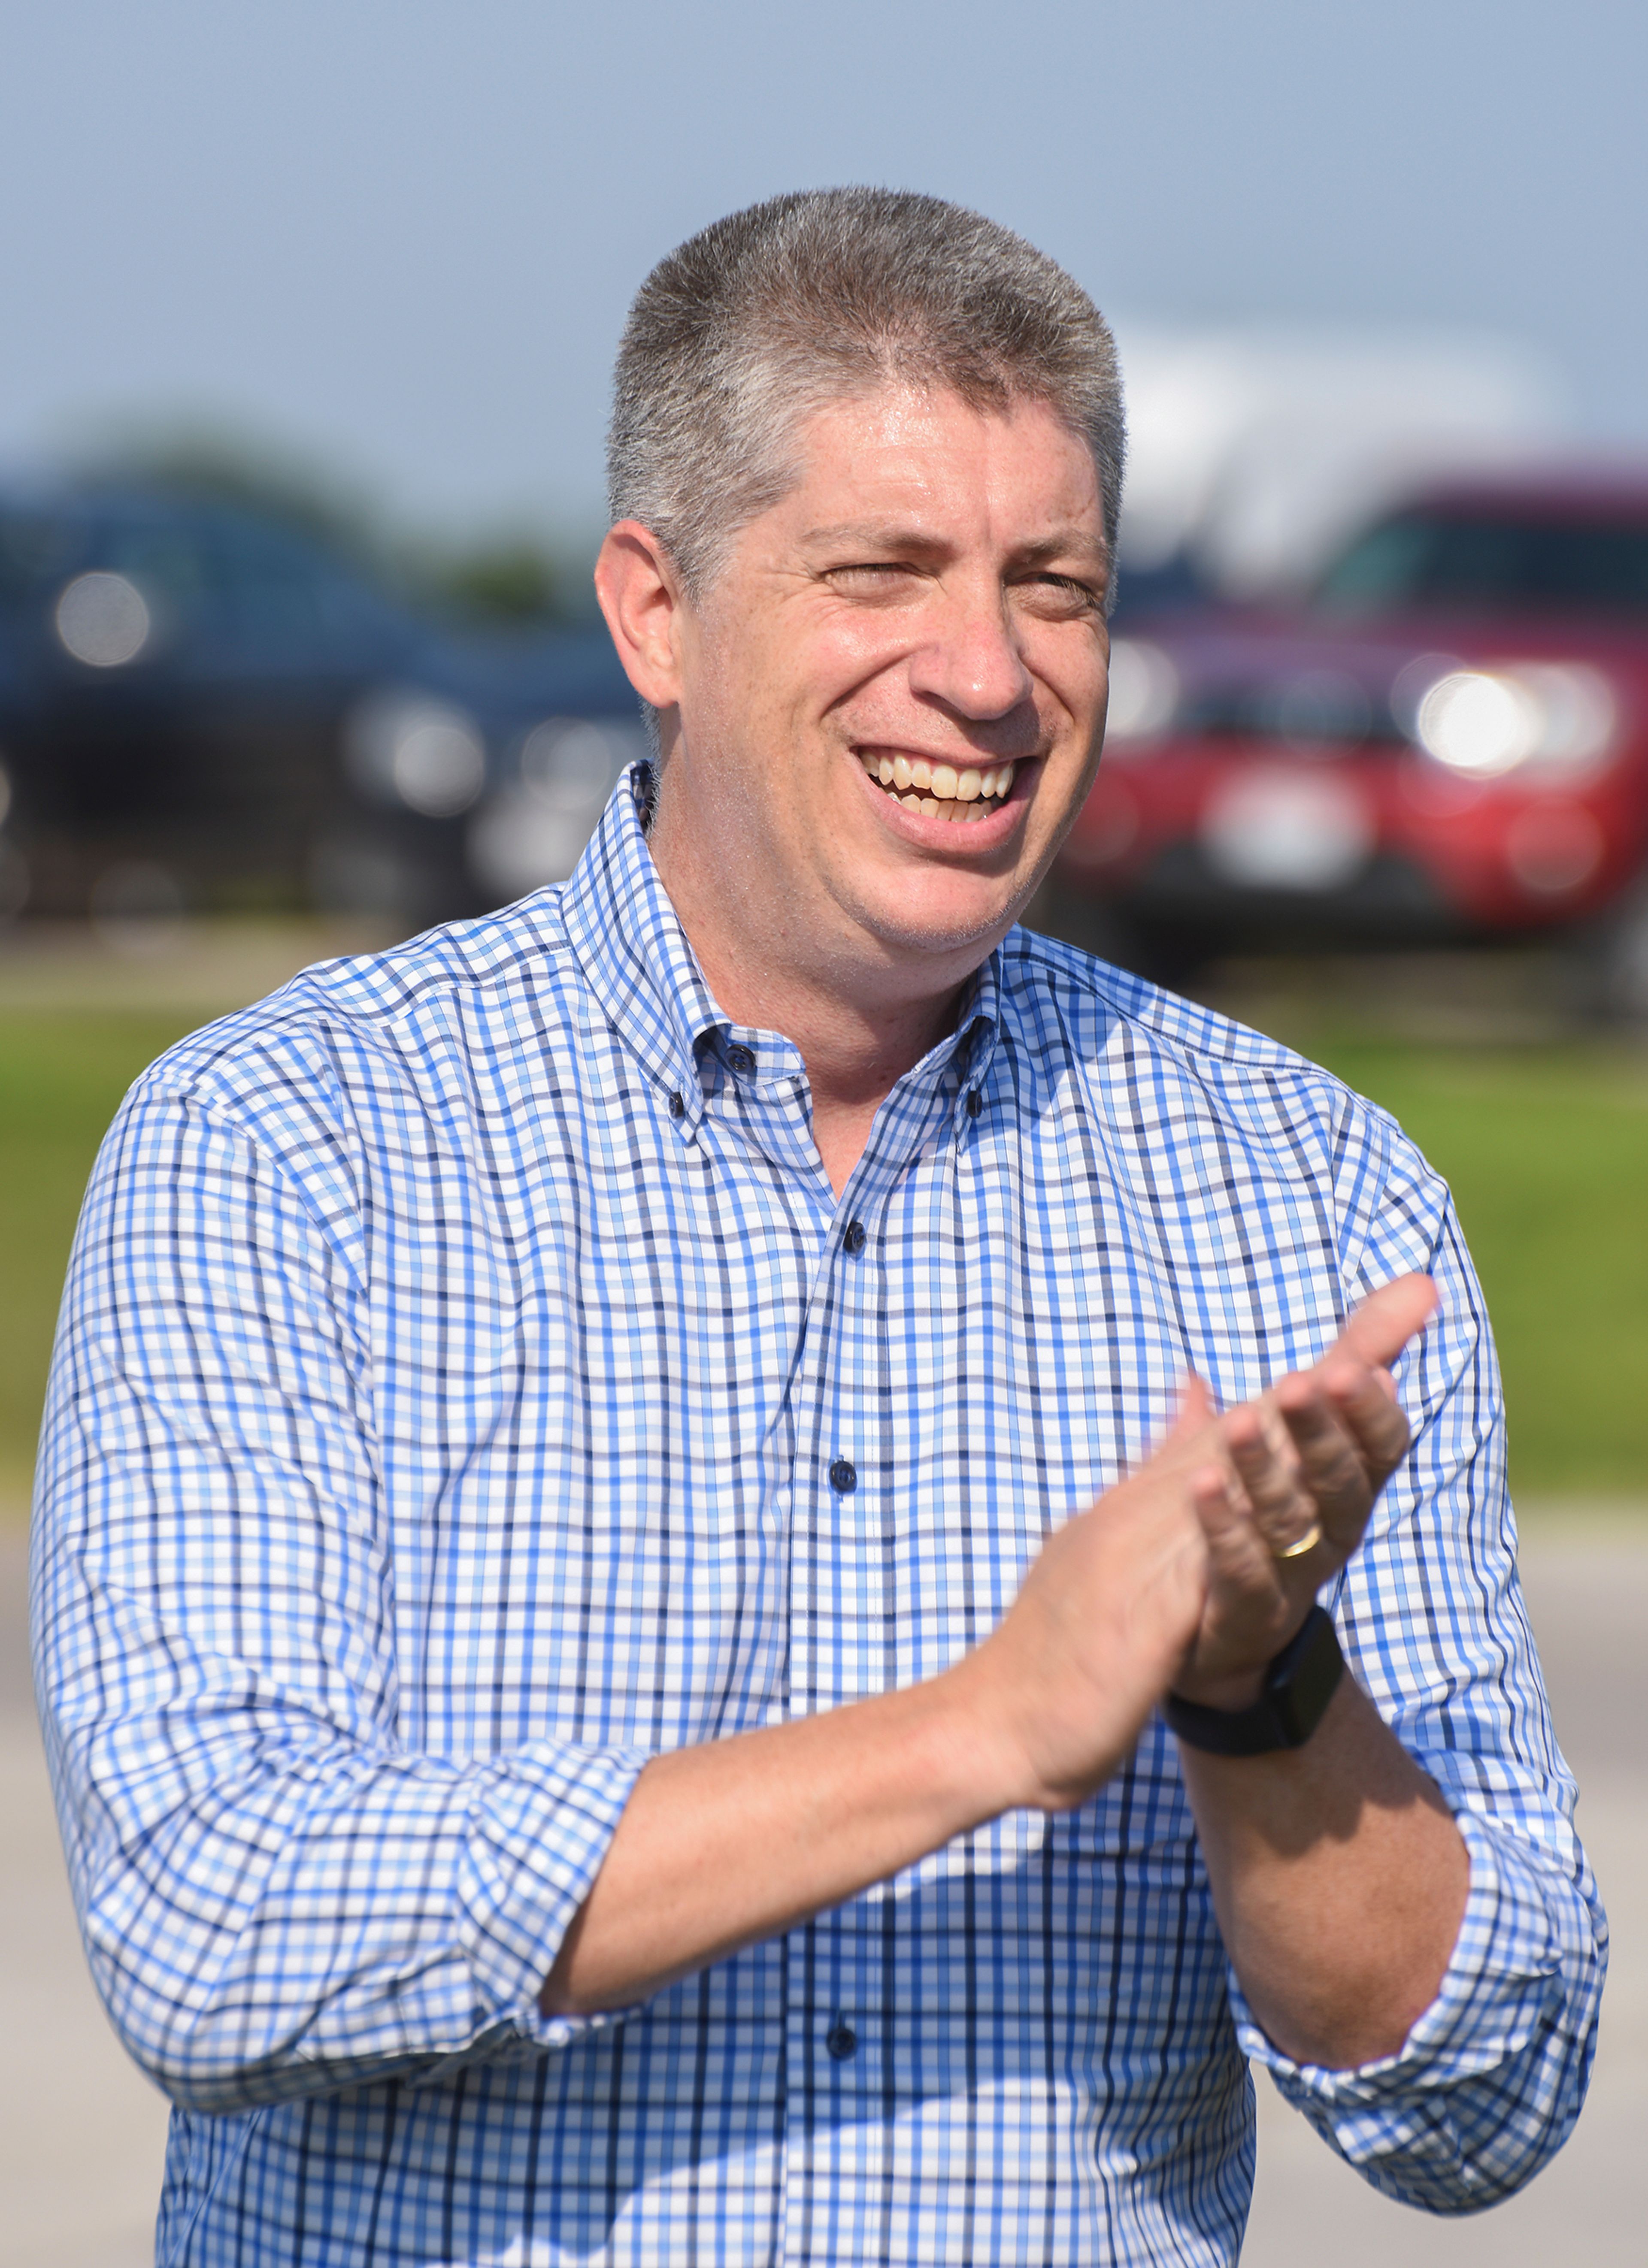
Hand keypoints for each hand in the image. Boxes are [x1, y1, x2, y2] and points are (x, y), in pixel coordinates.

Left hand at [1171, 1274, 1438, 1707]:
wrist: (1216, 1621)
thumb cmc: (1271, 1499)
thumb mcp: (1310, 1418)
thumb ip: (1360, 1352)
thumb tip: (1423, 1282)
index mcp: (1349, 1481)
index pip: (1379, 1444)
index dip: (1369, 1409)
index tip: (1356, 1366)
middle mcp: (1333, 1529)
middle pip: (1339, 1480)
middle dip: (1321, 1432)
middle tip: (1300, 1382)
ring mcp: (1292, 1574)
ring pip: (1289, 1520)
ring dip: (1263, 1471)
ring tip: (1236, 1421)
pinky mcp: (1244, 1609)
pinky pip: (1239, 1567)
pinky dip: (1221, 1526)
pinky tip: (1197, 1483)